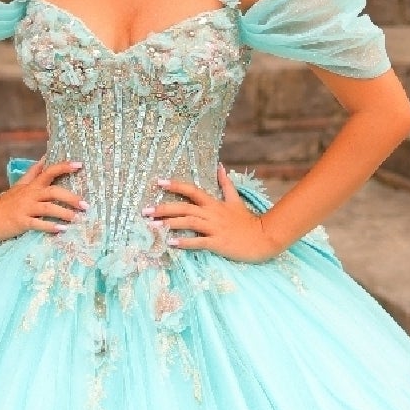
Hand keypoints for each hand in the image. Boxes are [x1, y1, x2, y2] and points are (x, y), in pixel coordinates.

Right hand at [0, 157, 86, 241]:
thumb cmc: (7, 202)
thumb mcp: (21, 185)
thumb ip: (34, 172)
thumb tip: (46, 158)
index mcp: (32, 186)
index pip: (49, 171)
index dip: (64, 167)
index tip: (80, 164)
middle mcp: (30, 195)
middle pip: (53, 191)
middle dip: (71, 197)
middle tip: (85, 205)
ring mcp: (25, 208)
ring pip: (48, 208)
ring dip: (64, 213)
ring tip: (77, 219)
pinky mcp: (21, 222)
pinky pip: (38, 224)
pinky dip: (50, 226)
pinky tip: (61, 230)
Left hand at [144, 164, 280, 263]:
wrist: (264, 237)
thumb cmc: (247, 221)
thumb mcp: (236, 200)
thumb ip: (226, 184)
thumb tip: (220, 166)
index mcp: (214, 203)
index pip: (191, 190)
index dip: (175, 186)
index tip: (158, 182)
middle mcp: (212, 214)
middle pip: (184, 207)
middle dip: (163, 208)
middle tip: (145, 211)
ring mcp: (215, 228)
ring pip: (189, 223)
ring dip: (169, 224)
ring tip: (153, 226)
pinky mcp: (218, 242)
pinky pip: (198, 241)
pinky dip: (184, 242)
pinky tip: (171, 243)